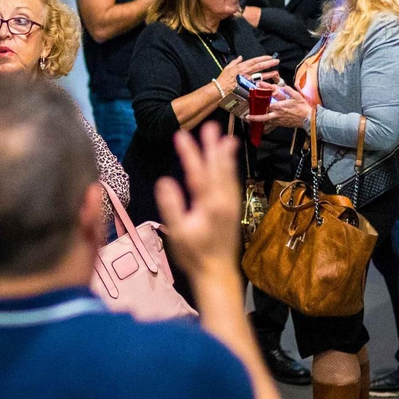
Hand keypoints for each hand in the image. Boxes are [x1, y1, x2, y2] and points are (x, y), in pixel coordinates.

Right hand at [154, 122, 241, 280]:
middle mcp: (224, 200)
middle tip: (211, 126)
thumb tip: (165, 182)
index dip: (190, 153)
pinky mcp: (233, 210)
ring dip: (225, 155)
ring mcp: (231, 205)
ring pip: (228, 174)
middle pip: (218, 168)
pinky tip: (228, 164)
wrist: (217, 272)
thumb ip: (172, 206)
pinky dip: (230, 169)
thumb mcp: (178, 232)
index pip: (198, 172)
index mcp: (209, 204)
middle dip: (213, 146)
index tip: (181, 135)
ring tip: (225, 138)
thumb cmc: (194, 255)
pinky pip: (232, 183)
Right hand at [217, 54, 279, 90]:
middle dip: (269, 63)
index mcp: (241, 66)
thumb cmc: (223, 79)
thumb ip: (235, 62)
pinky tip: (270, 85)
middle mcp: (246, 72)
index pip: (254, 60)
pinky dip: (264, 85)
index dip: (262, 58)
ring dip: (269, 74)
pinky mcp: (248, 88)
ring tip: (276, 72)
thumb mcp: (228, 68)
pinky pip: (257, 86)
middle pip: (260, 66)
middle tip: (277, 61)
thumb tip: (240, 57)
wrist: (220, 90)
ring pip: (261, 76)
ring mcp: (248, 80)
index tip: (269, 56)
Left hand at [246, 84, 312, 130]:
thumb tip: (283, 86)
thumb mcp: (297, 96)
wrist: (308, 119)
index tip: (256, 97)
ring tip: (252, 120)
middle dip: (255, 117)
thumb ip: (289, 90)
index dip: (260, 99)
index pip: (267, 103)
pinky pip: (272, 124)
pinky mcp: (281, 124)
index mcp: (280, 106)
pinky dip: (267, 124)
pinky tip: (264, 123)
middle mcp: (278, 114)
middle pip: (264, 117)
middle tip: (248, 117)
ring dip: (260, 121)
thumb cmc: (303, 108)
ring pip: (267, 122)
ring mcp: (279, 120)